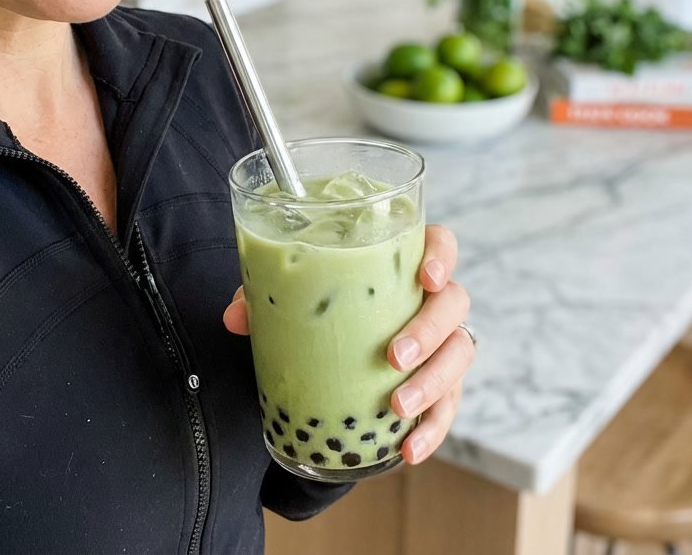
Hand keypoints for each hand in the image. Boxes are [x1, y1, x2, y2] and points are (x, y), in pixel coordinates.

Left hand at [223, 223, 473, 466]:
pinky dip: (432, 429)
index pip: (440, 243)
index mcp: (402, 263)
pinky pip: (449, 407)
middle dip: (429, 331)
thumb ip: (263, 297)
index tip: (425, 276)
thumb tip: (233, 317)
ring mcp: (442, 343)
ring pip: (459, 354)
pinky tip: (410, 448)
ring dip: (433, 382)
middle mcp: (431, 300)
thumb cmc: (323, 305)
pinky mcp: (442, 386)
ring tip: (397, 406)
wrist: (330, 352)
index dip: (441, 255)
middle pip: (454, 303)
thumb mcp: (292, 296)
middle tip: (394, 354)